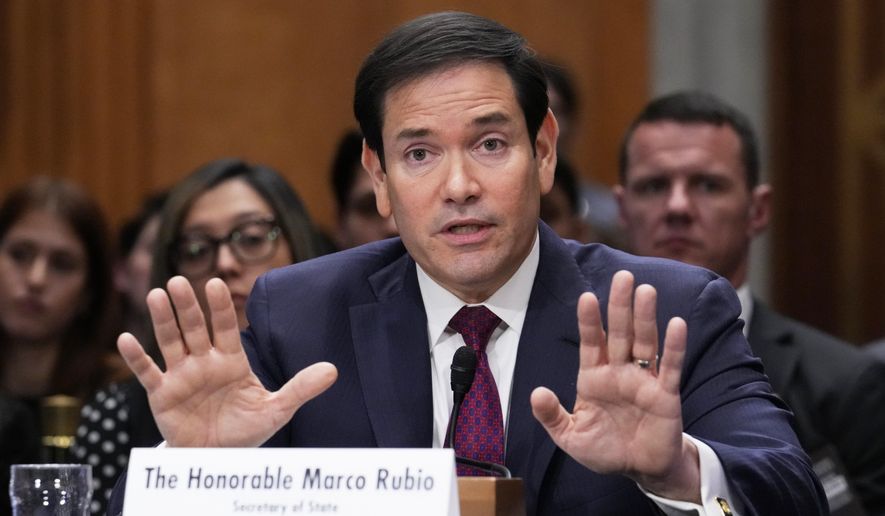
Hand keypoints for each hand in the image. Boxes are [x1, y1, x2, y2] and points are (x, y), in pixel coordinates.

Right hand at [117, 276, 337, 446]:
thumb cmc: (246, 429)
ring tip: (156, 294)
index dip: (220, 306)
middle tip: (180, 280)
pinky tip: (124, 340)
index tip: (216, 282)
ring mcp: (181, 376)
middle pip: (195, 328)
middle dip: (188, 306)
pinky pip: (147, 373)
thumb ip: (300, 388)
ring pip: (170, 342)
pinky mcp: (162, 395)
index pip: (225, 327)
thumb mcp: (277, 409)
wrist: (219, 457)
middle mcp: (204, 362)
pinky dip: (136, 358)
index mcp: (232, 360)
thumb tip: (333, 370)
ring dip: (163, 320)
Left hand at [530, 270, 698, 501]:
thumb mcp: (571, 437)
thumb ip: (552, 416)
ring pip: (644, 342)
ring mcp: (643, 380)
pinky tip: (677, 324)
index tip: (586, 296)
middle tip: (623, 276)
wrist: (640, 470)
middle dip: (619, 306)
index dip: (589, 320)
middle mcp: (619, 371)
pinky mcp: (666, 394)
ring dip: (645, 317)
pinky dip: (674, 347)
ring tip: (646, 291)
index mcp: (594, 377)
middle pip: (619, 332)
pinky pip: (670, 367)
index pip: (591, 342)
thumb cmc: (605, 449)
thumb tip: (536, 393)